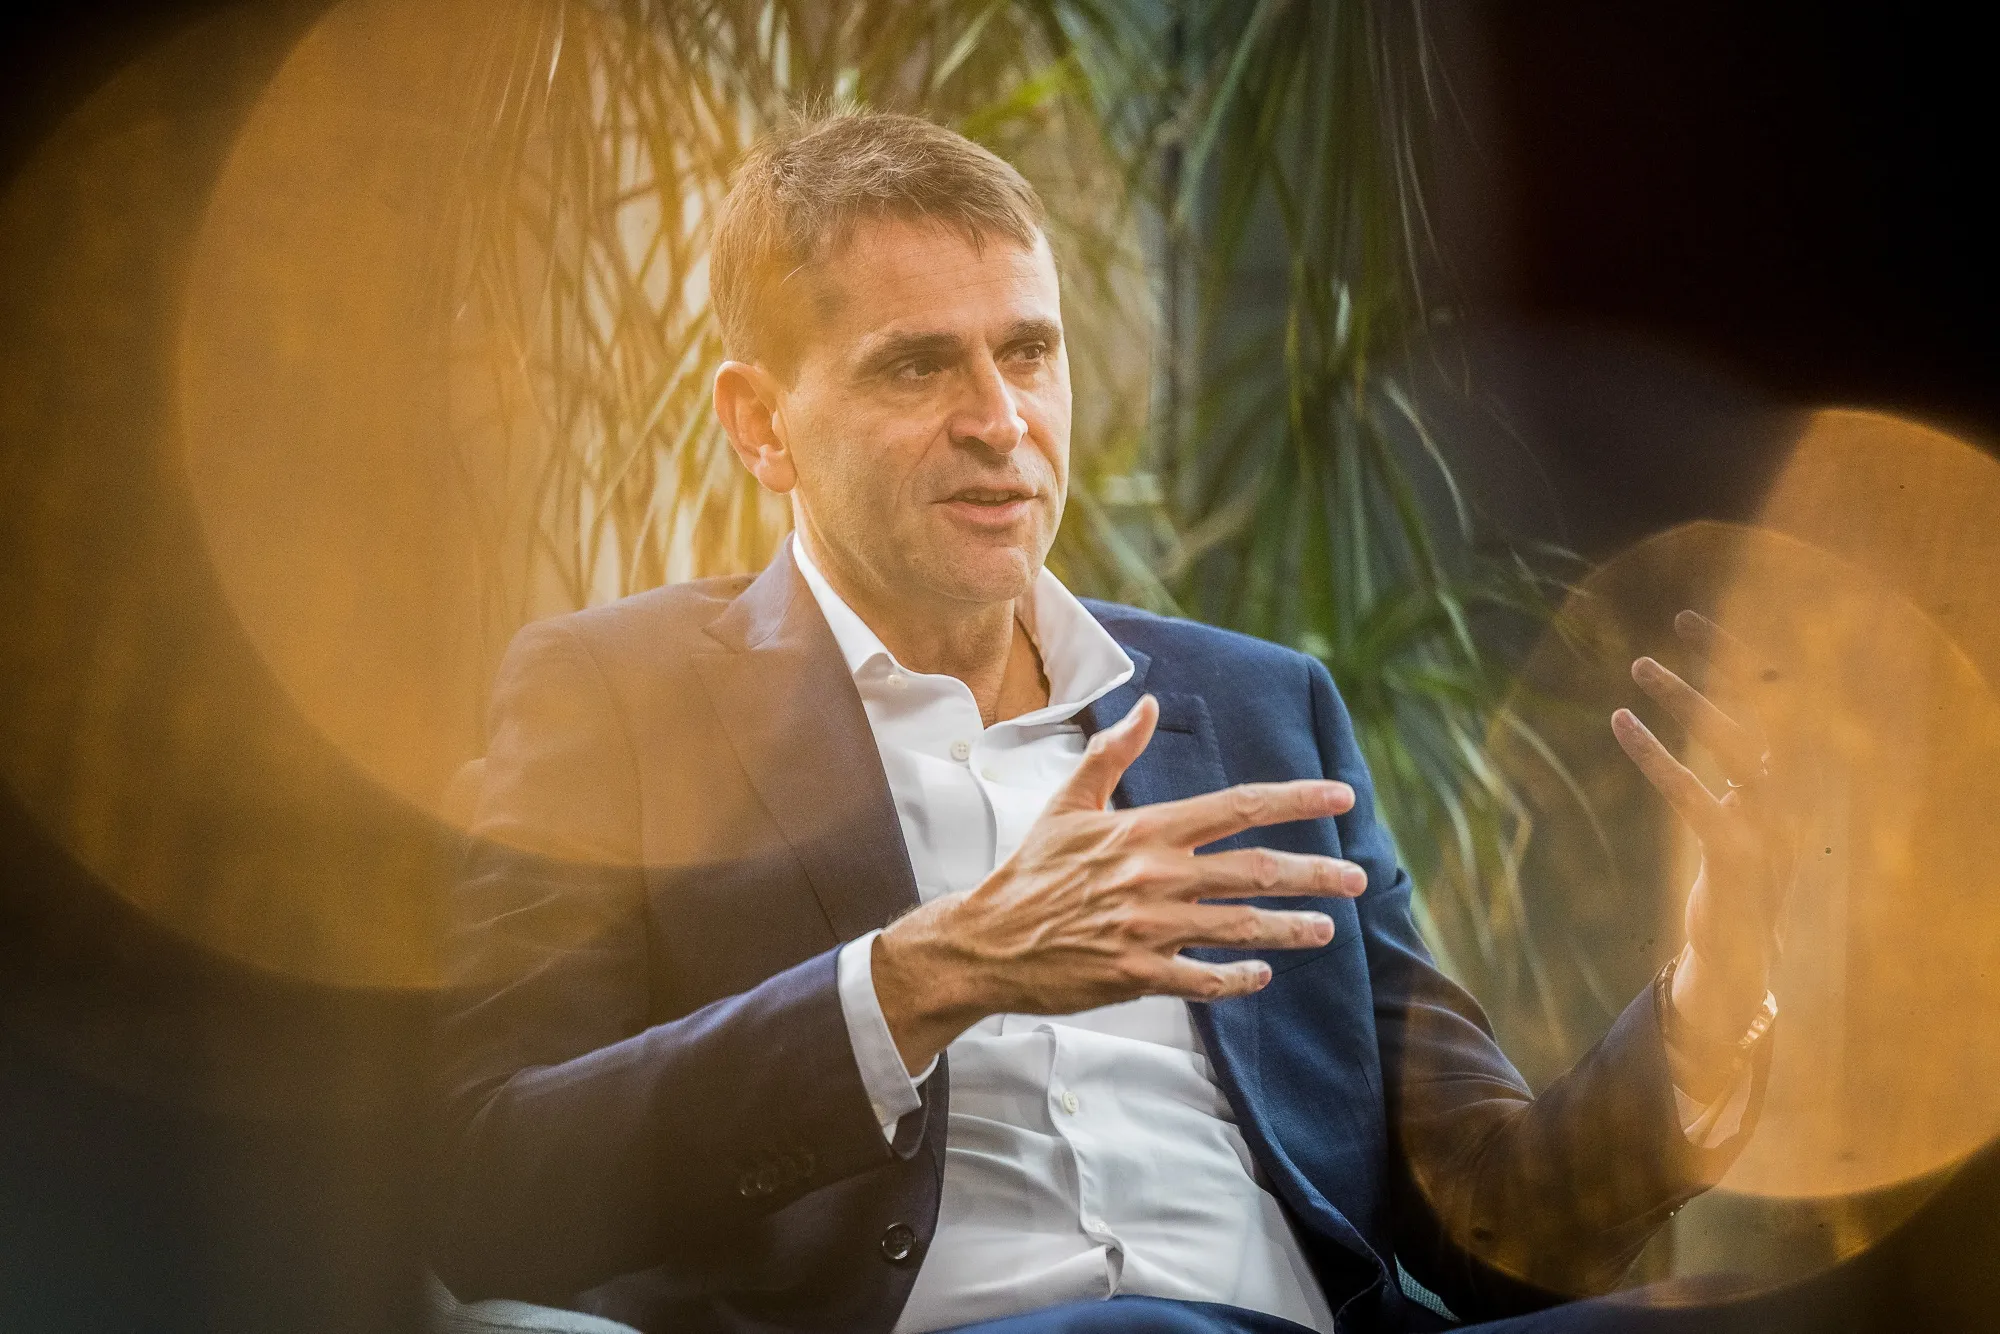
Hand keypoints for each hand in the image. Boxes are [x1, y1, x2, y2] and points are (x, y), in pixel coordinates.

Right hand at [872, 695, 1366, 1073]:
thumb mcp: (1070, 803)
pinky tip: (1262, 974)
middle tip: (1359, 879)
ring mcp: (1149, 929)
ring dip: (1290, 928)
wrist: (987, 940)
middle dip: (1315, 873)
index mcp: (1145, 830)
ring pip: (1241, 927)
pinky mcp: (1138, 974)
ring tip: (1327, 928)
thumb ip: (1115, 753)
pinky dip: (1238, 978)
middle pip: (1255, 870)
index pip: (1238, 807)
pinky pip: (1204, 978)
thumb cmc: (1032, 871)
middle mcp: (1156, 876)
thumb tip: (1149, 706)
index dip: (1296, 800)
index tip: (1341, 797)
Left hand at [1612, 611, 1803, 1053]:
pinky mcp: (1735, 857)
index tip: (1703, 620)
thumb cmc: (1733, 885)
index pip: (1782, 704)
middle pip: (1771, 709)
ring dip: (1691, 699)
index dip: (1748, 657)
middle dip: (1730, 658)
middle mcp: (1790, 800)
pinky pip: (1693, 794)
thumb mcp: (1738, 821)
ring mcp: (1769, 828)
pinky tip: (1621, 723)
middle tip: (1682, 617)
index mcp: (1791, 788)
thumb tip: (1712, 735)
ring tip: (1642, 666)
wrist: (1740, 964)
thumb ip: (1734, 781)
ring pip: (1737, 745)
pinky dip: (1657, 756)